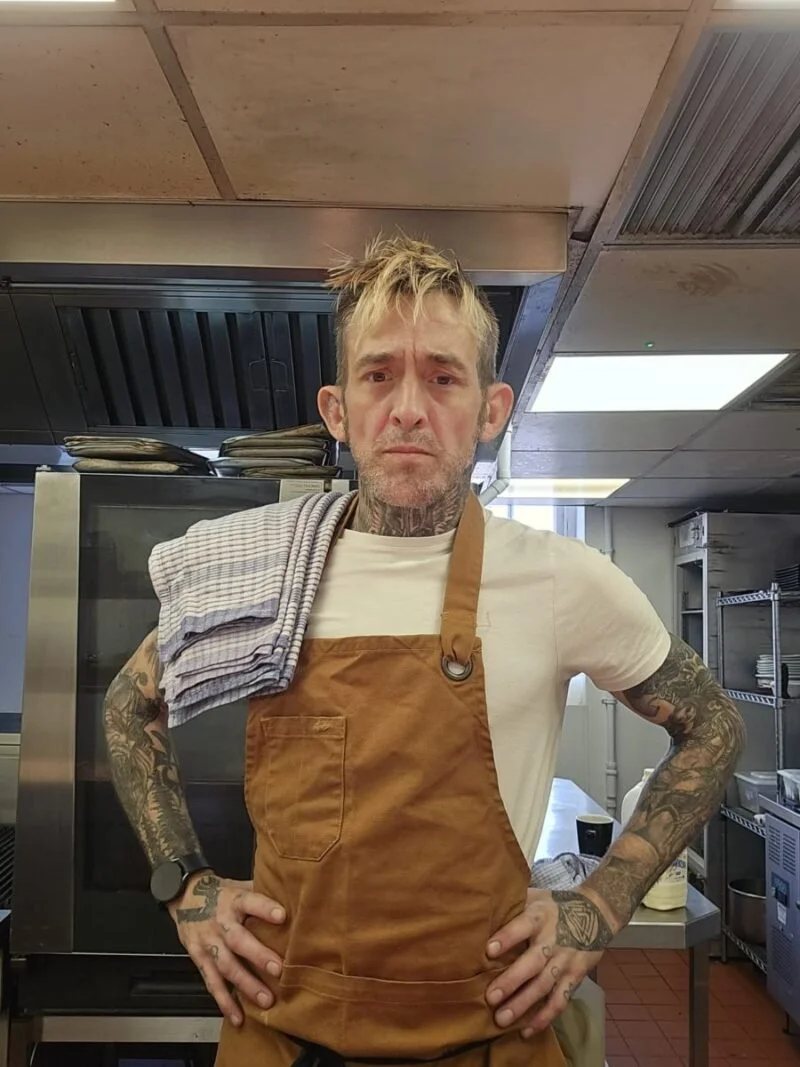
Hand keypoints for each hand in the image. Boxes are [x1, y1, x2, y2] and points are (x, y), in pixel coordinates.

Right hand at [169, 871, 285, 1026]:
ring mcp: (208, 943)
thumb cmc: (221, 893)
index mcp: (233, 901)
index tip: (282, 916)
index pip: (250, 901)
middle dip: (258, 955)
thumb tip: (294, 896)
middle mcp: (220, 923)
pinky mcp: (199, 959)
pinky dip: (224, 1001)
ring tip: (265, 999)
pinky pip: (212, 982)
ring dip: (246, 984)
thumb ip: (261, 894)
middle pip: (238, 940)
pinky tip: (237, 1016)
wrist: (185, 896)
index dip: (265, 908)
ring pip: (226, 966)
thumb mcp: (239, 886)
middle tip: (278, 969)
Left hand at [485, 888, 613, 1036]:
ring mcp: (565, 961)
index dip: (508, 938)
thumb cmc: (554, 906)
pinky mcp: (575, 977)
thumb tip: (480, 911)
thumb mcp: (536, 897)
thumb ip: (513, 905)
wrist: (595, 913)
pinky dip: (545, 1017)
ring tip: (502, 1019)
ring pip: (544, 985)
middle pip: (532, 962)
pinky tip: (527, 1030)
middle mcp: (553, 940)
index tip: (489, 951)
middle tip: (491, 998)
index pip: (523, 926)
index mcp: (540, 916)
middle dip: (512, 981)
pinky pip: (560, 1000)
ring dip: (523, 1004)